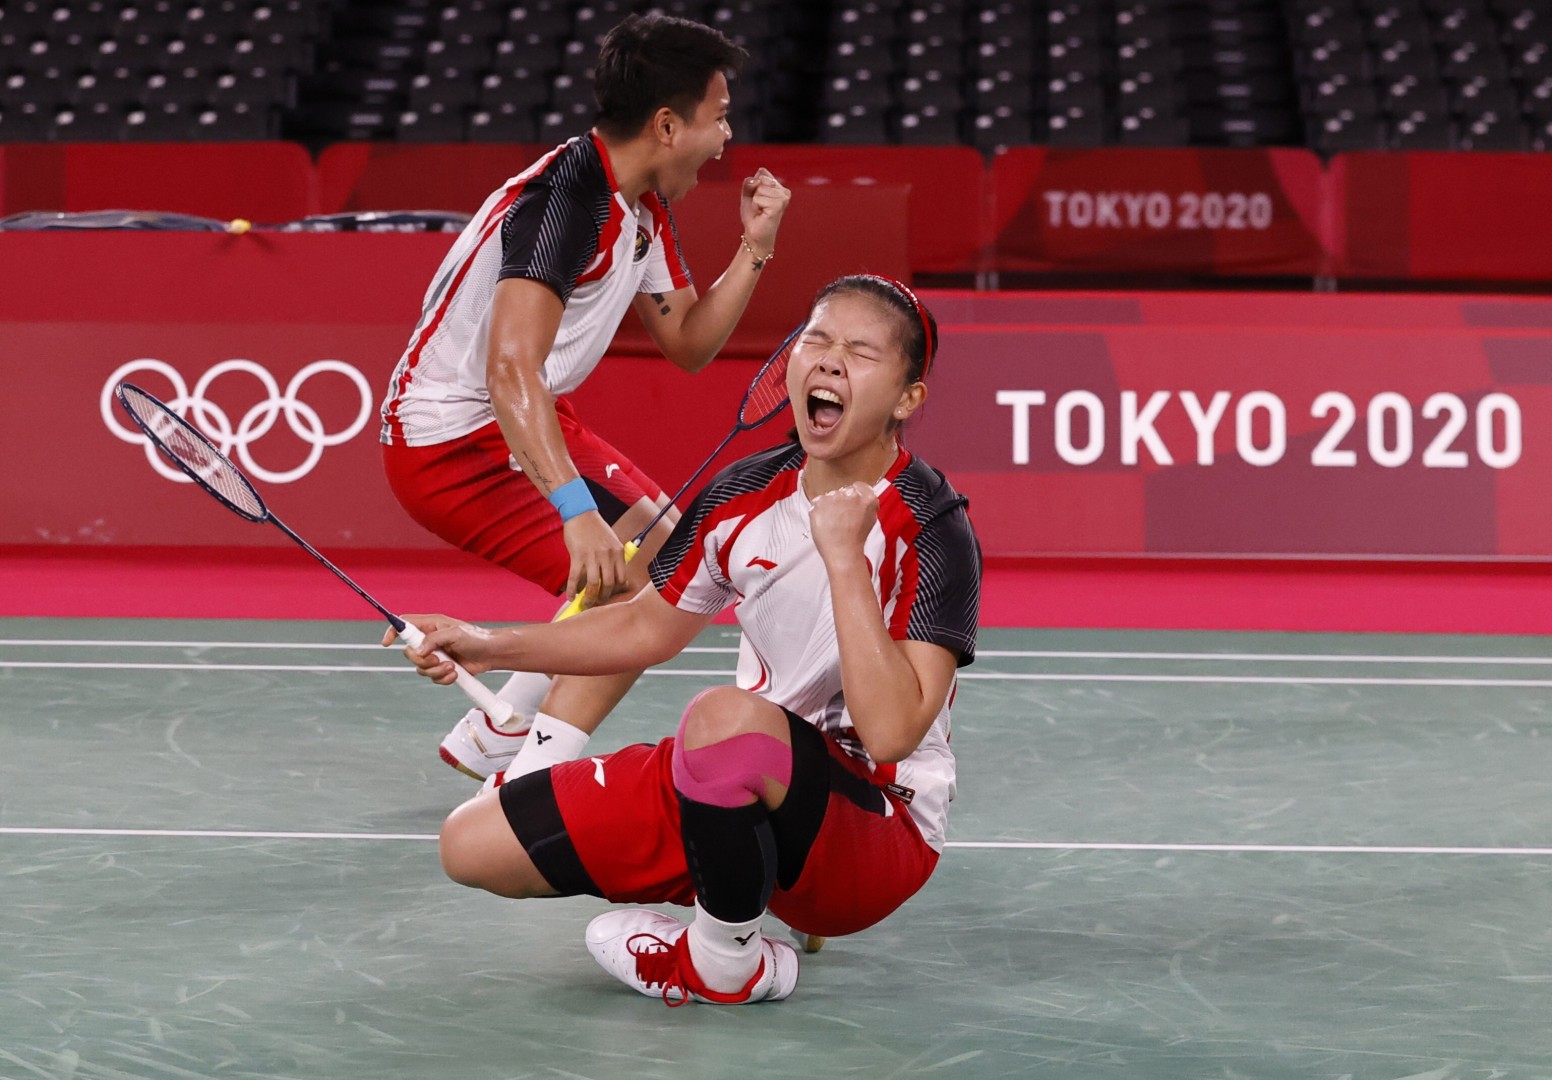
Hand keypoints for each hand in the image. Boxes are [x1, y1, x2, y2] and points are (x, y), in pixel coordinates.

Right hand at [381, 614, 500, 683]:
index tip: (386, 644)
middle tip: (438, 660)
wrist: (492, 654)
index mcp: (431, 625)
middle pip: (409, 652)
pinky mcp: (442, 668)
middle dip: (422, 660)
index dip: (392, 632)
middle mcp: (430, 640)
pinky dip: (443, 678)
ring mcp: (435, 655)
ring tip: (452, 667)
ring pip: (420, 668)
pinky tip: (455, 673)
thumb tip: (419, 650)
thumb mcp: (455, 634)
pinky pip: (432, 678)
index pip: (404, 624)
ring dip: (436, 671)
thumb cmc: (477, 638)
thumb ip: (434, 640)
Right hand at [562, 510, 628, 602]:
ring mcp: (592, 556)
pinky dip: (572, 590)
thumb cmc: (595, 528)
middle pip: (609, 584)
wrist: (580, 513)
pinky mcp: (577, 555)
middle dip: (603, 597)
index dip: (616, 591)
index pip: (621, 578)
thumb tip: (613, 577)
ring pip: (593, 584)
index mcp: (618, 552)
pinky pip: (575, 578)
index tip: (610, 596)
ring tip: (585, 603)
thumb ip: (613, 557)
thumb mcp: (612, 541)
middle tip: (597, 603)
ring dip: (589, 597)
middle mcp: (607, 555)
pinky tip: (570, 597)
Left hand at [740, 168, 789, 256]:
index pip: (762, 173)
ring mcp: (783, 198)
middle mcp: (784, 191)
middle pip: (761, 179)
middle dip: (754, 194)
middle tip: (759, 207)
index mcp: (779, 186)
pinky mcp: (779, 205)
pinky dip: (756, 206)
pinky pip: (759, 198)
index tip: (757, 199)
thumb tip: (756, 180)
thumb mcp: (748, 195)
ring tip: (761, 211)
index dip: (754, 186)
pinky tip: (762, 214)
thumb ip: (749, 183)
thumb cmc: (753, 215)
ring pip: (760, 189)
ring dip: (755, 201)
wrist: (755, 234)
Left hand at [809, 482, 877, 568]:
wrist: (842, 552)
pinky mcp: (819, 503)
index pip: (859, 486)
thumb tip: (862, 499)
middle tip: (841, 518)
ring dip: (830, 506)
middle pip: (843, 491)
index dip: (855, 495)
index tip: (851, 503)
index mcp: (866, 498)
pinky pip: (818, 503)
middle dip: (841, 502)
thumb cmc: (856, 539)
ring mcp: (833, 497)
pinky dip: (819, 512)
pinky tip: (825, 523)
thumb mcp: (871, 519)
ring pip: (829, 497)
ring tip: (833, 523)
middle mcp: (850, 494)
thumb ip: (868, 505)